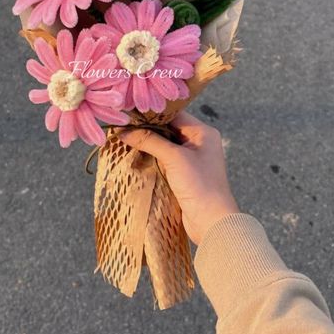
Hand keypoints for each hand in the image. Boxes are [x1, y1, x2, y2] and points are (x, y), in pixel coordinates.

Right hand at [120, 111, 238, 244]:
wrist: (212, 222)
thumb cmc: (199, 185)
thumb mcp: (174, 158)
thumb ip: (149, 141)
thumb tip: (123, 131)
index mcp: (203, 132)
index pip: (174, 114)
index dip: (152, 112)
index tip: (129, 111)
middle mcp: (198, 142)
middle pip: (168, 128)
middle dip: (146, 128)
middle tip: (122, 124)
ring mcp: (191, 159)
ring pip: (164, 144)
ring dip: (147, 143)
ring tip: (123, 137)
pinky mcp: (183, 174)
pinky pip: (163, 159)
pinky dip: (150, 157)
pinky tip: (133, 154)